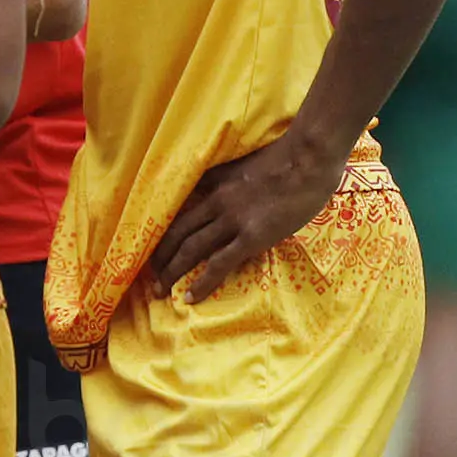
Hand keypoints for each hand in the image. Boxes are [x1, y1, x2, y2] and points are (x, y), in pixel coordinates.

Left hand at [148, 126, 350, 301]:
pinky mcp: (251, 236)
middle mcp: (215, 203)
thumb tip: (219, 189)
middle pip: (176, 232)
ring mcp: (232, 220)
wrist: (308, 160)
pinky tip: (190, 297)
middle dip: (159, 256)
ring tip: (159, 291)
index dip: (162, 231)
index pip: (176, 210)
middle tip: (148, 276)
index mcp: (213, 184)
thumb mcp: (242, 165)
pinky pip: (220, 263)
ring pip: (191, 249)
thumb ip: (226, 179)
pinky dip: (202, 282)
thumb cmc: (284, 160)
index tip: (151, 247)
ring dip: (172, 271)